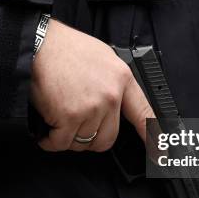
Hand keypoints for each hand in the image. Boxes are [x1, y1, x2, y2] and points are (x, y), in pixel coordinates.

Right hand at [31, 19, 154, 151]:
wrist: (38, 43)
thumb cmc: (63, 49)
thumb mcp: (101, 57)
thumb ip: (112, 83)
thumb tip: (115, 105)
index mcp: (122, 78)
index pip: (144, 114)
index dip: (154, 138)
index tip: (160, 153)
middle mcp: (110, 95)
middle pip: (107, 138)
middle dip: (89, 138)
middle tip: (74, 126)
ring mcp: (91, 107)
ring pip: (82, 142)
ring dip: (66, 137)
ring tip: (56, 118)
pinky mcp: (69, 117)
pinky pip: (61, 143)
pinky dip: (50, 141)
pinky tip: (46, 131)